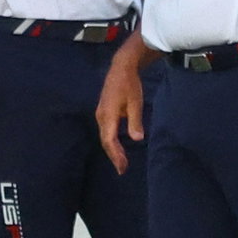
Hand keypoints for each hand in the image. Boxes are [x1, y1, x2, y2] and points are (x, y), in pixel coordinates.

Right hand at [95, 48, 144, 174]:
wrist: (121, 68)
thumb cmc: (130, 84)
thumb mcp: (136, 103)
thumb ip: (135, 121)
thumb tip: (137, 139)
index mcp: (108, 115)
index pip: (109, 140)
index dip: (115, 155)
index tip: (122, 167)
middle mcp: (101, 116)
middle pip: (105, 140)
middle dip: (114, 156)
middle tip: (123, 169)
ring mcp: (101, 113)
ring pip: (104, 136)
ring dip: (112, 149)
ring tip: (121, 162)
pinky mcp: (103, 111)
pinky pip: (105, 130)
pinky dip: (111, 141)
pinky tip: (118, 146)